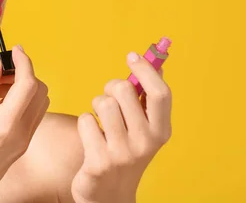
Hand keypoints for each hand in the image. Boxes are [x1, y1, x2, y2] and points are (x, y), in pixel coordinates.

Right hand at [0, 45, 49, 202]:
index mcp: (5, 126)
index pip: (28, 84)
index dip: (24, 61)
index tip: (14, 49)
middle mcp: (21, 133)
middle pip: (40, 91)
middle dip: (24, 74)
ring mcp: (24, 141)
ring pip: (40, 102)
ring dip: (24, 87)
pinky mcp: (22, 145)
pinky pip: (32, 115)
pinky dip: (22, 101)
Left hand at [71, 52, 172, 202]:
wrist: (110, 196)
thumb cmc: (126, 152)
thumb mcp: (144, 129)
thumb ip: (148, 99)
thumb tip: (155, 62)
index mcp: (161, 131)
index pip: (160, 93)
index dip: (145, 69)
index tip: (131, 55)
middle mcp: (146, 142)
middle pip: (124, 90)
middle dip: (111, 88)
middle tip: (110, 101)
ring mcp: (122, 153)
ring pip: (101, 103)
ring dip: (96, 107)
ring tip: (101, 123)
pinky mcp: (99, 161)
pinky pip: (85, 121)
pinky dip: (84, 125)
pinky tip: (91, 139)